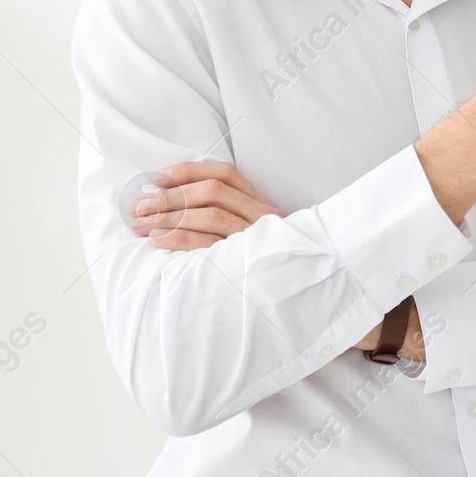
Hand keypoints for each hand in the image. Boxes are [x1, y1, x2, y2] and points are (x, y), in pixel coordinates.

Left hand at [129, 162, 425, 358]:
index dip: (190, 170)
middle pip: (213, 193)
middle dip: (170, 196)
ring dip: (169, 217)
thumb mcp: (270, 248)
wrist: (337, 306)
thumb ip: (241, 234)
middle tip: (138, 205)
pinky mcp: (256, 264)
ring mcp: (263, 242)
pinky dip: (182, 241)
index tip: (159, 176)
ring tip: (140, 224)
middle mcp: (267, 220)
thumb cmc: (294, 280)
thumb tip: (192, 221)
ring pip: (211, 215)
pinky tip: (159, 243)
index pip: (228, 175)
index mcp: (268, 210)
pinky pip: (214, 246)